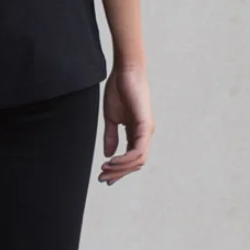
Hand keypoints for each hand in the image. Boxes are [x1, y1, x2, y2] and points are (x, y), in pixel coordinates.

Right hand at [99, 64, 153, 184]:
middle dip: (118, 173)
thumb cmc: (119, 89)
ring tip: (105, 169)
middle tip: (103, 178)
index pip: (131, 158)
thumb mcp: (111, 117)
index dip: (119, 170)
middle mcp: (144, 134)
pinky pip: (138, 150)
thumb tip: (108, 154)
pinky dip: (125, 159)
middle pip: (135, 163)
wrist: (125, 71)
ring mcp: (146, 131)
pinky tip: (112, 160)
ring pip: (138, 160)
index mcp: (136, 132)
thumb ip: (111, 136)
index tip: (104, 177)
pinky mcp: (145, 126)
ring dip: (121, 168)